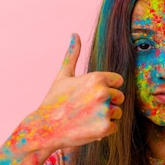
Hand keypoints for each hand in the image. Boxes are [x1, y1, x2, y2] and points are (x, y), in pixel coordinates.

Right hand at [25, 33, 124, 150]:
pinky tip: (87, 128)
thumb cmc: (54, 101)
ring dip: (105, 117)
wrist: (44, 128)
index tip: (91, 95)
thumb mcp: (63, 76)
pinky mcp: (105, 127)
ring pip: (117, 113)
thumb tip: (75, 34)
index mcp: (97, 78)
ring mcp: (105, 110)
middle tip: (87, 109)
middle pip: (120, 97)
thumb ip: (73, 55)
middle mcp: (103, 92)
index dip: (107, 88)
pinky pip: (114, 127)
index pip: (118, 81)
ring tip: (86, 118)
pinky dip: (103, 130)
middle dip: (107, 103)